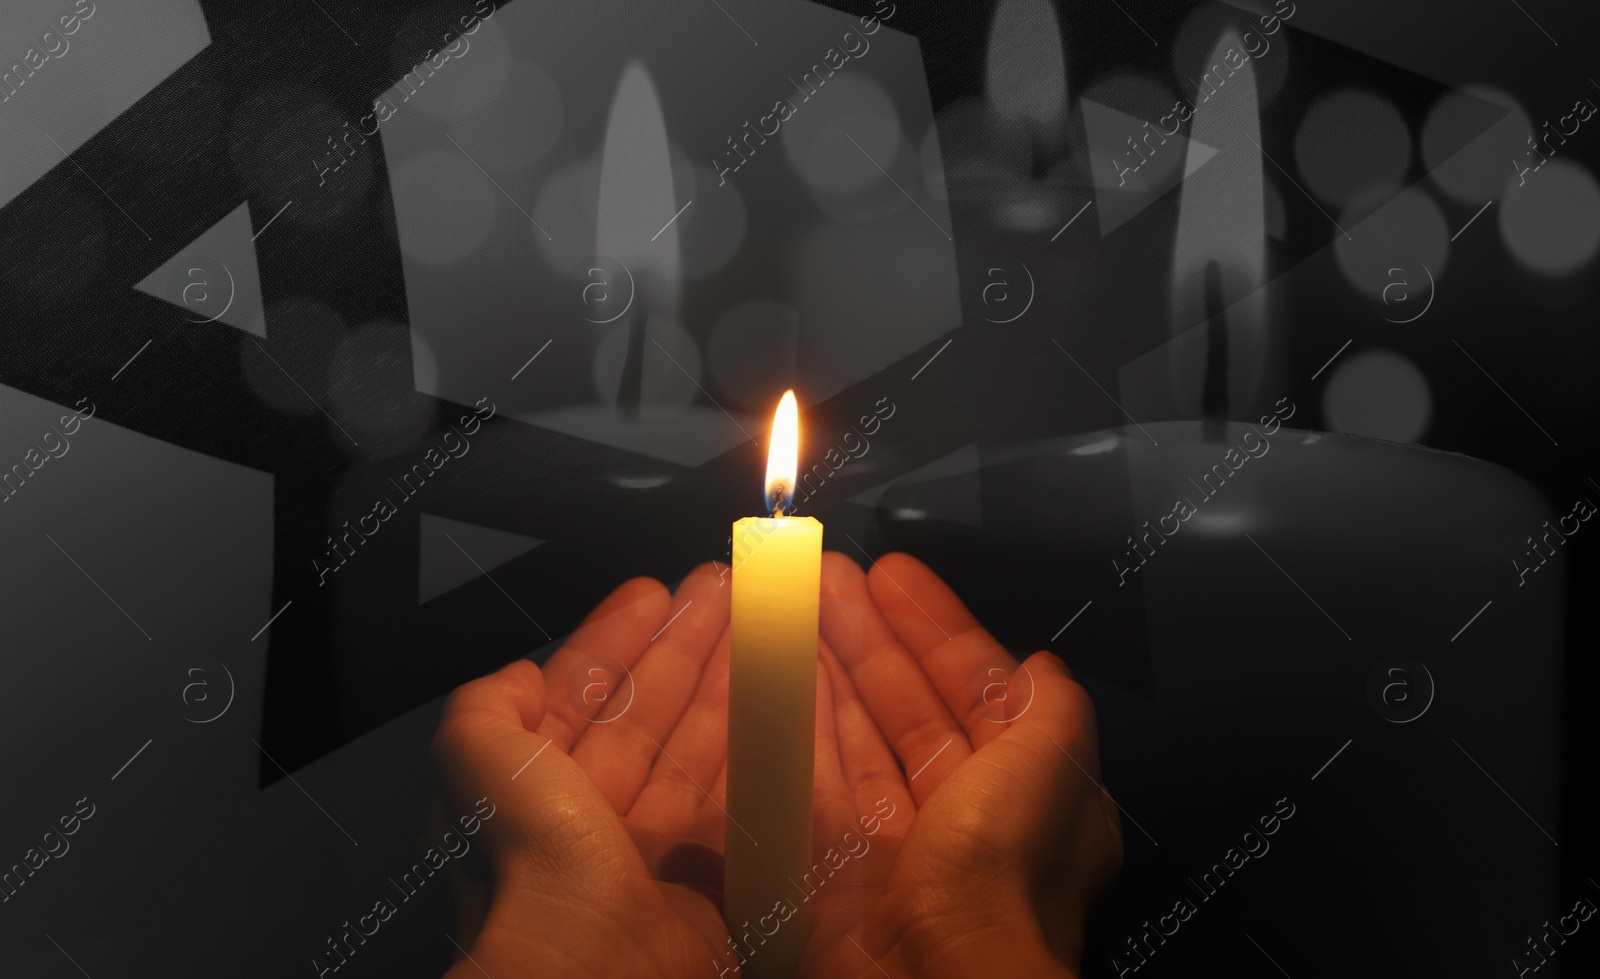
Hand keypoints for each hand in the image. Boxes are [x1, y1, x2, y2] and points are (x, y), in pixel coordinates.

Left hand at [431, 563, 738, 978]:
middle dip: (686, 647)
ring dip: (729, 683)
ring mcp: (656, 851)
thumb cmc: (531, 863)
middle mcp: (593, 821)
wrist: (595, 963)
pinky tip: (783, 696)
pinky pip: (743, 797)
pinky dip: (765, 745)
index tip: (654, 592)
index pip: (582, 696)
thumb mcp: (475, 762)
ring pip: (699, 747)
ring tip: (759, 624)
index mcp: (534, 794)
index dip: (617, 639)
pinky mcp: (714, 879)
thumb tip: (518, 675)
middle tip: (723, 592)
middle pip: (650, 713)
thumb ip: (484, 709)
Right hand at [799, 552, 1122, 978]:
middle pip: (903, 703)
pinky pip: (805, 786)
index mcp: (1022, 792)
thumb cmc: (1003, 876)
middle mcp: (958, 818)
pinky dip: (785, 734)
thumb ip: (1054, 709)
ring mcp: (892, 844)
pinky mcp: (831, 869)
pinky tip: (766, 686)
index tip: (891, 575)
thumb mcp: (1057, 768)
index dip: (933, 626)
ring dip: (821, 672)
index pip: (974, 686)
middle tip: (823, 576)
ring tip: (788, 612)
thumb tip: (1043, 664)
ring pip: (851, 737)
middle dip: (865, 636)